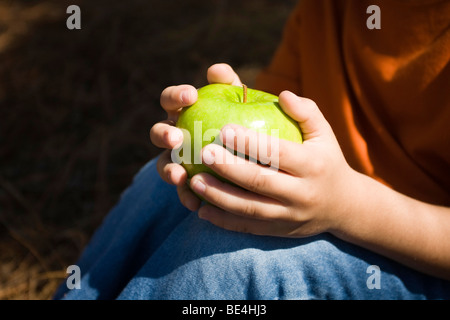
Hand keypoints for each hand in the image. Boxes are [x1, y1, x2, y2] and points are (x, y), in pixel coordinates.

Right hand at [150, 63, 241, 211]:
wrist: (259, 160)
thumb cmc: (250, 123)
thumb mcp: (245, 103)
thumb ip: (232, 86)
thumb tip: (217, 70)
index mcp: (185, 113)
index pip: (171, 100)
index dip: (175, 95)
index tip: (191, 95)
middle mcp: (177, 136)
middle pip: (159, 133)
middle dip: (163, 134)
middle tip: (176, 138)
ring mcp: (179, 162)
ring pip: (163, 165)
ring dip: (167, 170)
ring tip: (179, 176)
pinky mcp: (189, 185)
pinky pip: (182, 192)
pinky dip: (187, 197)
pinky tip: (197, 204)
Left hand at [189, 91, 359, 236]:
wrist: (344, 207)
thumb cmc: (327, 161)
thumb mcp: (325, 134)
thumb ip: (307, 112)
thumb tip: (282, 93)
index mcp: (312, 165)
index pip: (278, 153)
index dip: (250, 142)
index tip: (223, 129)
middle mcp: (302, 193)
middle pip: (260, 181)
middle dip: (229, 168)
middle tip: (203, 152)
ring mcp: (289, 216)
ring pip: (250, 208)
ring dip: (219, 196)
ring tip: (194, 182)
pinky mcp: (279, 231)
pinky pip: (248, 227)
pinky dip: (224, 221)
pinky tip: (202, 210)